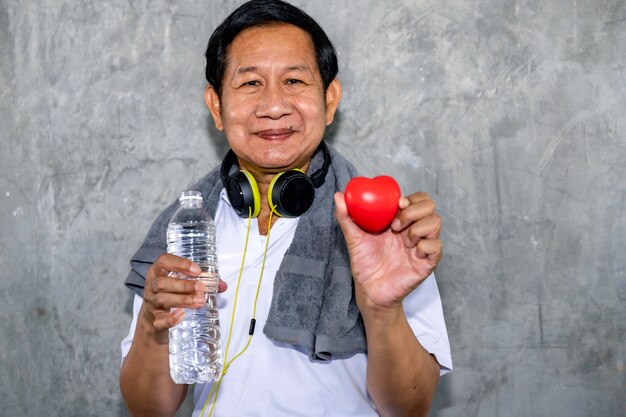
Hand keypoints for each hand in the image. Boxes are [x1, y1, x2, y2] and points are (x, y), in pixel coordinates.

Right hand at [141, 254, 227, 334]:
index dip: (180, 264)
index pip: (163, 261)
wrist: (154, 316)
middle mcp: (152, 285)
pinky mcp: (154, 319)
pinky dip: (170, 319)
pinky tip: (181, 315)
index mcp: (158, 271)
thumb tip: (222, 285)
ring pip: (162, 299)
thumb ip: (203, 281)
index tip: (196, 270)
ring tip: (199, 301)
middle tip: (201, 288)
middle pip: (162, 282)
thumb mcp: (182, 283)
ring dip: (182, 299)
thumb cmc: (171, 292)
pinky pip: (159, 320)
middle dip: (183, 285)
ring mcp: (152, 302)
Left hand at [334, 191, 441, 311]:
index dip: (412, 198)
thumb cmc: (364, 263)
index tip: (399, 204)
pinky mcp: (427, 262)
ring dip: (419, 228)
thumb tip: (338, 196)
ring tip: (404, 240)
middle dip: (414, 211)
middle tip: (396, 225)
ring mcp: (422, 245)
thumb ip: (346, 216)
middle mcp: (413, 230)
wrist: (369, 290)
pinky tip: (412, 253)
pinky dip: (425, 246)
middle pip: (430, 207)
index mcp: (400, 221)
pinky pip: (436, 246)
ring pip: (436, 223)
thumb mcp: (353, 237)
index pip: (418, 199)